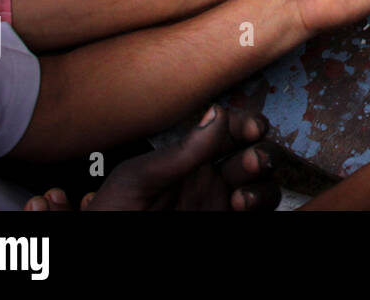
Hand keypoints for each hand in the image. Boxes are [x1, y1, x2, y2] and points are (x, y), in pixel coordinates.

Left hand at [24, 107, 279, 211]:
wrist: (106, 256)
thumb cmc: (112, 215)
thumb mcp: (138, 179)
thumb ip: (180, 152)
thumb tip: (216, 112)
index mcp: (188, 160)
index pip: (229, 131)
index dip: (247, 124)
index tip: (253, 129)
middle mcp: (211, 181)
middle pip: (255, 154)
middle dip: (263, 153)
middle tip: (252, 161)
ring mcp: (220, 205)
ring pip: (264, 186)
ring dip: (263, 184)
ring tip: (241, 197)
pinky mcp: (228, 227)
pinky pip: (261, 213)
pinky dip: (262, 205)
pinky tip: (240, 207)